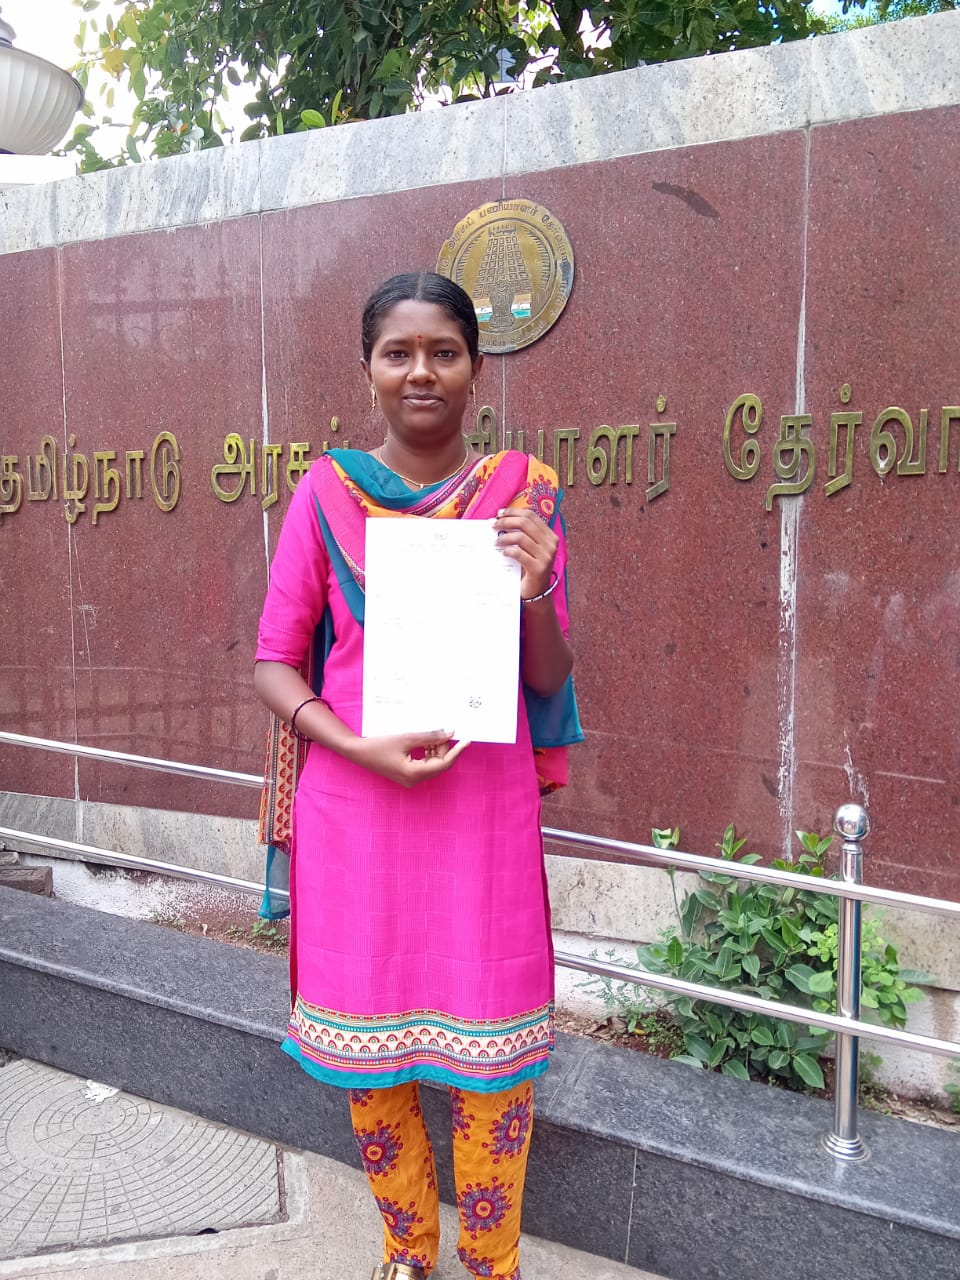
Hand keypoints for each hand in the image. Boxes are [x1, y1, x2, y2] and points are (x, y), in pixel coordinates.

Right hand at [350, 730, 470, 787]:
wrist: (358, 752)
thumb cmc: (380, 745)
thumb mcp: (407, 738)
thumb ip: (430, 736)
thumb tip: (449, 733)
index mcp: (414, 774)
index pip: (443, 764)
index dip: (456, 751)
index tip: (467, 740)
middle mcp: (413, 780)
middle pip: (438, 764)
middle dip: (444, 748)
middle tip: (446, 731)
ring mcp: (410, 778)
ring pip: (432, 764)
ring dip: (435, 749)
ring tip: (433, 734)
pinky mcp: (406, 774)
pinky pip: (423, 764)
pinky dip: (427, 753)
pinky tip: (425, 741)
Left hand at [493, 507, 558, 599]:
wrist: (537, 593)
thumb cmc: (529, 568)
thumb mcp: (529, 549)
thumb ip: (522, 534)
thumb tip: (499, 520)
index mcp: (550, 536)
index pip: (531, 516)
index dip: (513, 512)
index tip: (499, 514)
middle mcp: (551, 544)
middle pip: (525, 523)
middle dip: (506, 521)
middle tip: (493, 525)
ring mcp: (546, 556)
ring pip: (521, 537)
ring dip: (504, 537)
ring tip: (496, 542)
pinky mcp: (538, 568)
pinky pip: (519, 553)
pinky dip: (508, 550)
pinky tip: (503, 553)